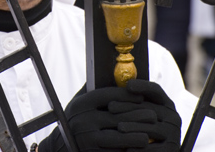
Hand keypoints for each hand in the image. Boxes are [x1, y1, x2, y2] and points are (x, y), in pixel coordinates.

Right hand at [38, 85, 152, 151]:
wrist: (60, 146)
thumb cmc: (76, 120)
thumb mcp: (80, 102)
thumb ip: (94, 90)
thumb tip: (111, 71)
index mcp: (81, 104)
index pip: (109, 95)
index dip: (127, 96)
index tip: (142, 97)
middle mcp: (83, 120)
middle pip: (118, 116)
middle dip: (139, 116)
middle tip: (154, 115)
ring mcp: (87, 139)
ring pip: (120, 136)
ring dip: (138, 135)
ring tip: (150, 133)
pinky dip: (129, 150)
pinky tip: (139, 148)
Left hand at [111, 80, 181, 151]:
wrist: (155, 151)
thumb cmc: (141, 128)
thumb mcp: (141, 112)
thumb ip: (135, 101)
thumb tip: (124, 84)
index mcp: (166, 104)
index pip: (155, 90)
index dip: (142, 86)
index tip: (128, 85)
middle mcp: (173, 117)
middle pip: (149, 108)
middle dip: (128, 107)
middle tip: (110, 107)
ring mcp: (173, 134)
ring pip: (150, 128)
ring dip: (133, 128)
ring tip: (119, 128)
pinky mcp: (171, 149)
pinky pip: (153, 149)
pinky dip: (140, 148)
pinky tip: (128, 148)